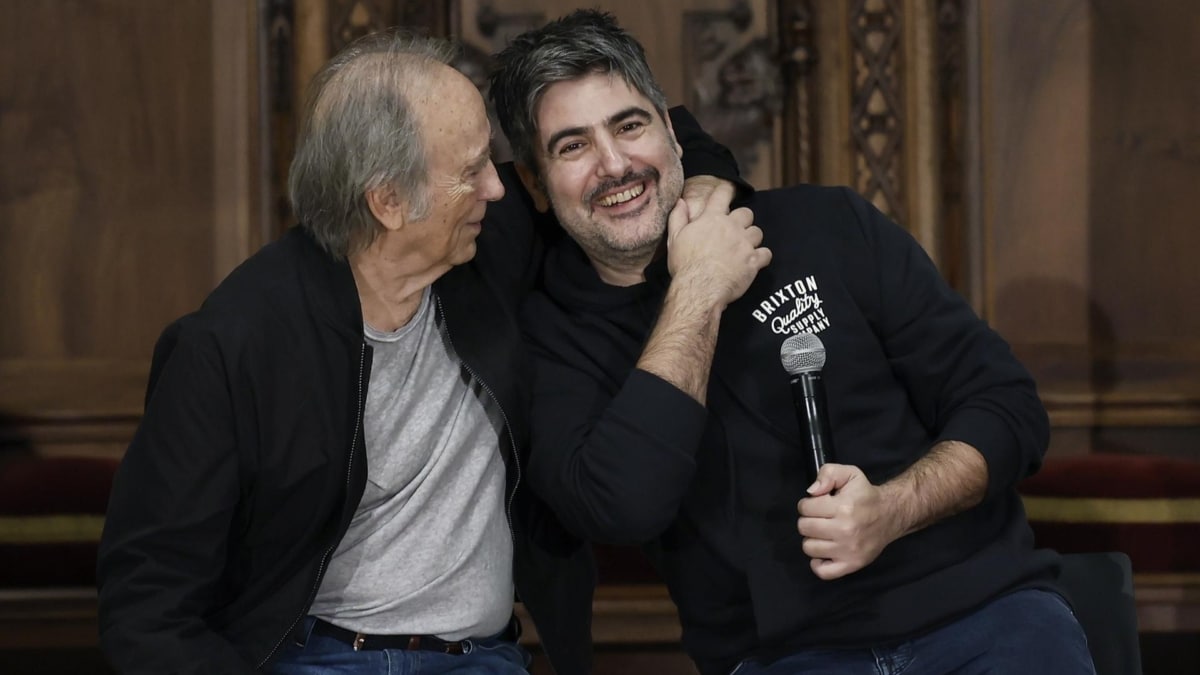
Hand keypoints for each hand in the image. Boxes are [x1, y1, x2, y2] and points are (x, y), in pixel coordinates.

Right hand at [665, 182, 770, 308]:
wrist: (699, 288)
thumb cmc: (685, 265)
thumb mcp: (675, 239)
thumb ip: (678, 217)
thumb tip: (680, 201)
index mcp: (711, 219)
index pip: (722, 195)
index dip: (727, 191)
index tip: (729, 192)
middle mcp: (731, 227)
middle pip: (747, 213)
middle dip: (743, 220)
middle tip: (735, 232)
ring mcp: (744, 243)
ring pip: (757, 232)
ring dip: (752, 239)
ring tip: (744, 249)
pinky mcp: (754, 261)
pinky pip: (766, 253)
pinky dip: (762, 257)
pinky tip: (754, 262)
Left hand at [796, 463, 905, 579]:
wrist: (890, 514)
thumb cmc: (865, 495)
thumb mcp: (850, 473)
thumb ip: (828, 474)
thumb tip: (811, 492)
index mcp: (843, 507)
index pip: (805, 508)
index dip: (808, 504)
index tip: (818, 504)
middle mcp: (845, 530)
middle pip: (804, 527)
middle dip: (808, 520)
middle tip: (821, 518)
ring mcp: (848, 550)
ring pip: (809, 547)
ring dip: (813, 539)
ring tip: (825, 532)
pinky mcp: (851, 565)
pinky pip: (823, 571)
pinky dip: (819, 563)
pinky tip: (825, 551)